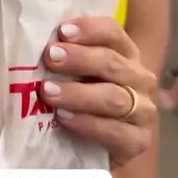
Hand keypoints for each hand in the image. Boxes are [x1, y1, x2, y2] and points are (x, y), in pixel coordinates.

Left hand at [41, 17, 157, 168]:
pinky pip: (115, 131)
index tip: (62, 31)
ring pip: (114, 97)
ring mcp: (143, 111)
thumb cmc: (83, 103)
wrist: (103, 148)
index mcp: (125, 54)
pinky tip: (65, 118)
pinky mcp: (139, 141)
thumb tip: (34, 43)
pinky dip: (88, 124)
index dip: (89, 30)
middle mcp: (139, 78)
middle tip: (51, 57)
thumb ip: (64, 59)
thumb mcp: (76, 76)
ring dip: (79, 94)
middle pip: (112, 62)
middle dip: (79, 58)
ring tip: (48, 91)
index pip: (112, 33)